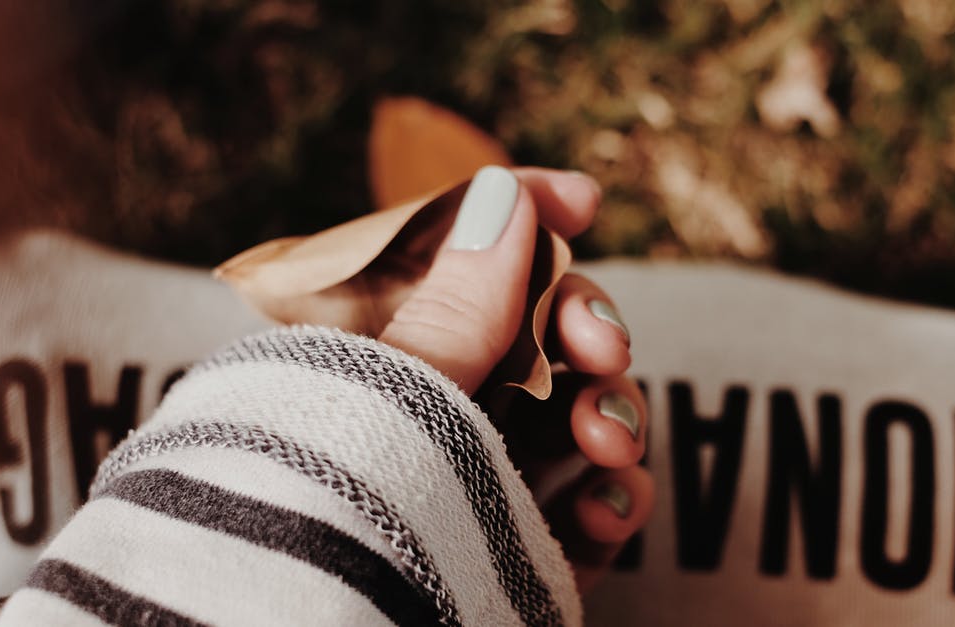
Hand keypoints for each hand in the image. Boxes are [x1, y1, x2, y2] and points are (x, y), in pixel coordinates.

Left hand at [379, 166, 653, 592]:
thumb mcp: (399, 397)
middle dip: (585, 326)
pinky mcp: (523, 547)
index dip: (522, 218)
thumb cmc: (340, 510)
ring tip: (604, 443)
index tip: (581, 199)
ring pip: (579, 413)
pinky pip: (591, 503)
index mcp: (391, 360)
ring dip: (612, 412)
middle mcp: (440, 409)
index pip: (459, 266)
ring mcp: (486, 478)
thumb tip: (503, 195)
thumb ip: (457, 304)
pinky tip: (603, 510)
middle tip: (602, 347)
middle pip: (539, 333)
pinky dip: (614, 498)